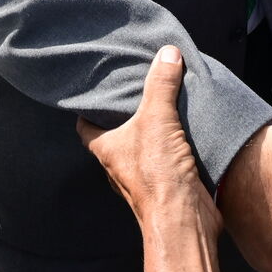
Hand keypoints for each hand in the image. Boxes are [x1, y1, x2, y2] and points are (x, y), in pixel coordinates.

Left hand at [78, 47, 217, 229]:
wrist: (184, 218)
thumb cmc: (158, 175)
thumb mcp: (157, 118)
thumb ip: (161, 84)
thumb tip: (167, 53)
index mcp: (106, 149)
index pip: (85, 126)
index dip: (87, 109)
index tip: (95, 91)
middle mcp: (119, 164)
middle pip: (114, 135)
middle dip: (124, 117)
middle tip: (135, 91)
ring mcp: (143, 176)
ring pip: (142, 147)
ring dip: (151, 131)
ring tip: (163, 105)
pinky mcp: (167, 184)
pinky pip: (166, 159)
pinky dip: (172, 146)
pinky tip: (186, 132)